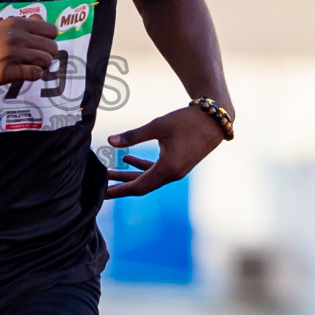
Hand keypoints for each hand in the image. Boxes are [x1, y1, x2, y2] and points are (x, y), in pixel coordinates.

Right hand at [0, 17, 58, 90]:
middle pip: (52, 47)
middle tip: (32, 60)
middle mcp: (16, 36)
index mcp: (16, 23)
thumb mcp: (1, 28)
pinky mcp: (8, 71)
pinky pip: (35, 74)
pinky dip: (33, 75)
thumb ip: (22, 23)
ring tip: (26, 66)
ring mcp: (13, 54)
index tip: (38, 47)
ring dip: (40, 66)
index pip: (52, 31)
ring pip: (46, 61)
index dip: (48, 40)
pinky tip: (21, 73)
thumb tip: (40, 17)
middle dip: (46, 55)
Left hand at [104, 106, 225, 198]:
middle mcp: (172, 174)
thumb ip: (133, 135)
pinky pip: (156, 170)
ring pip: (147, 177)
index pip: (138, 187)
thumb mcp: (158, 126)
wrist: (214, 120)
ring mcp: (176, 170)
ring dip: (128, 175)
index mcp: (167, 169)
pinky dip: (141, 167)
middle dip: (120, 186)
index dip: (120, 190)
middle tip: (100, 189)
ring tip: (108, 172)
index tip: (103, 194)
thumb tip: (110, 141)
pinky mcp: (178, 164)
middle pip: (141, 185)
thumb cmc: (186, 121)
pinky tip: (127, 159)